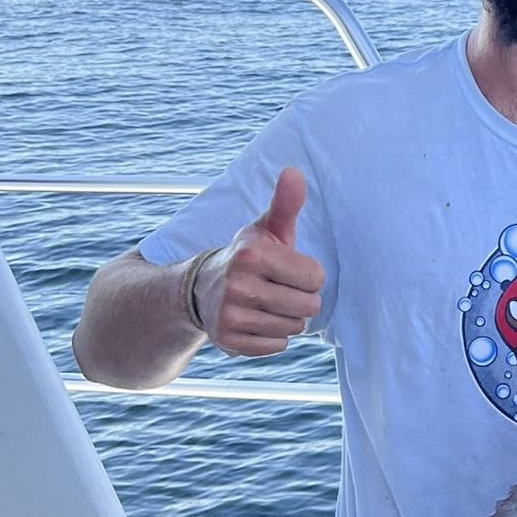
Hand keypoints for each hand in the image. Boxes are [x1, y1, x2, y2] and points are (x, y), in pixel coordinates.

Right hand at [194, 167, 324, 357]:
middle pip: (309, 305)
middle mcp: (238, 285)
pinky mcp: (229, 341)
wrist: (201, 289)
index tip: (288, 270)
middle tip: (280, 288)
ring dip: (288, 317)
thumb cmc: (249, 256)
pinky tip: (257, 320)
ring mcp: (230, 316)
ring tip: (268, 303)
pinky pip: (279, 346)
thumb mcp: (266, 228)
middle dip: (302, 298)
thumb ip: (285, 203)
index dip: (308, 275)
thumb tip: (294, 171)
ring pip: (295, 327)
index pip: (316, 277)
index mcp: (252, 254)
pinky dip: (274, 336)